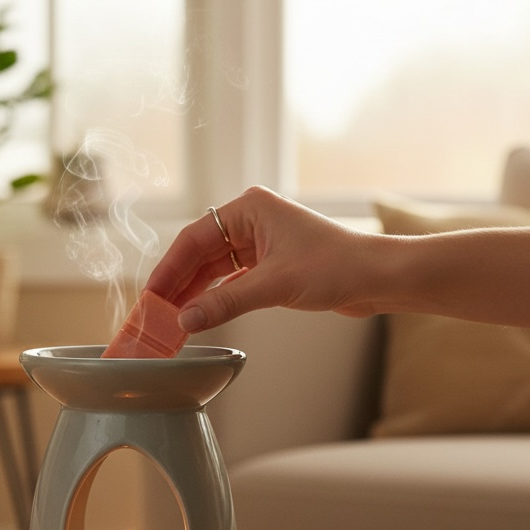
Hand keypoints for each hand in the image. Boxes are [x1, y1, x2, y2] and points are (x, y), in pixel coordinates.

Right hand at [146, 187, 382, 331]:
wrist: (377, 278)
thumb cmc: (337, 267)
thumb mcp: (274, 286)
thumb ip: (225, 302)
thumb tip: (186, 320)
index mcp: (249, 209)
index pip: (194, 239)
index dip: (168, 269)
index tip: (151, 295)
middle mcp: (250, 222)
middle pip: (199, 255)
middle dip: (177, 285)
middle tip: (155, 313)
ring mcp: (259, 244)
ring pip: (212, 270)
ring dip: (193, 295)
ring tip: (170, 320)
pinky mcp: (268, 266)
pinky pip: (229, 282)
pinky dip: (214, 299)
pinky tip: (197, 316)